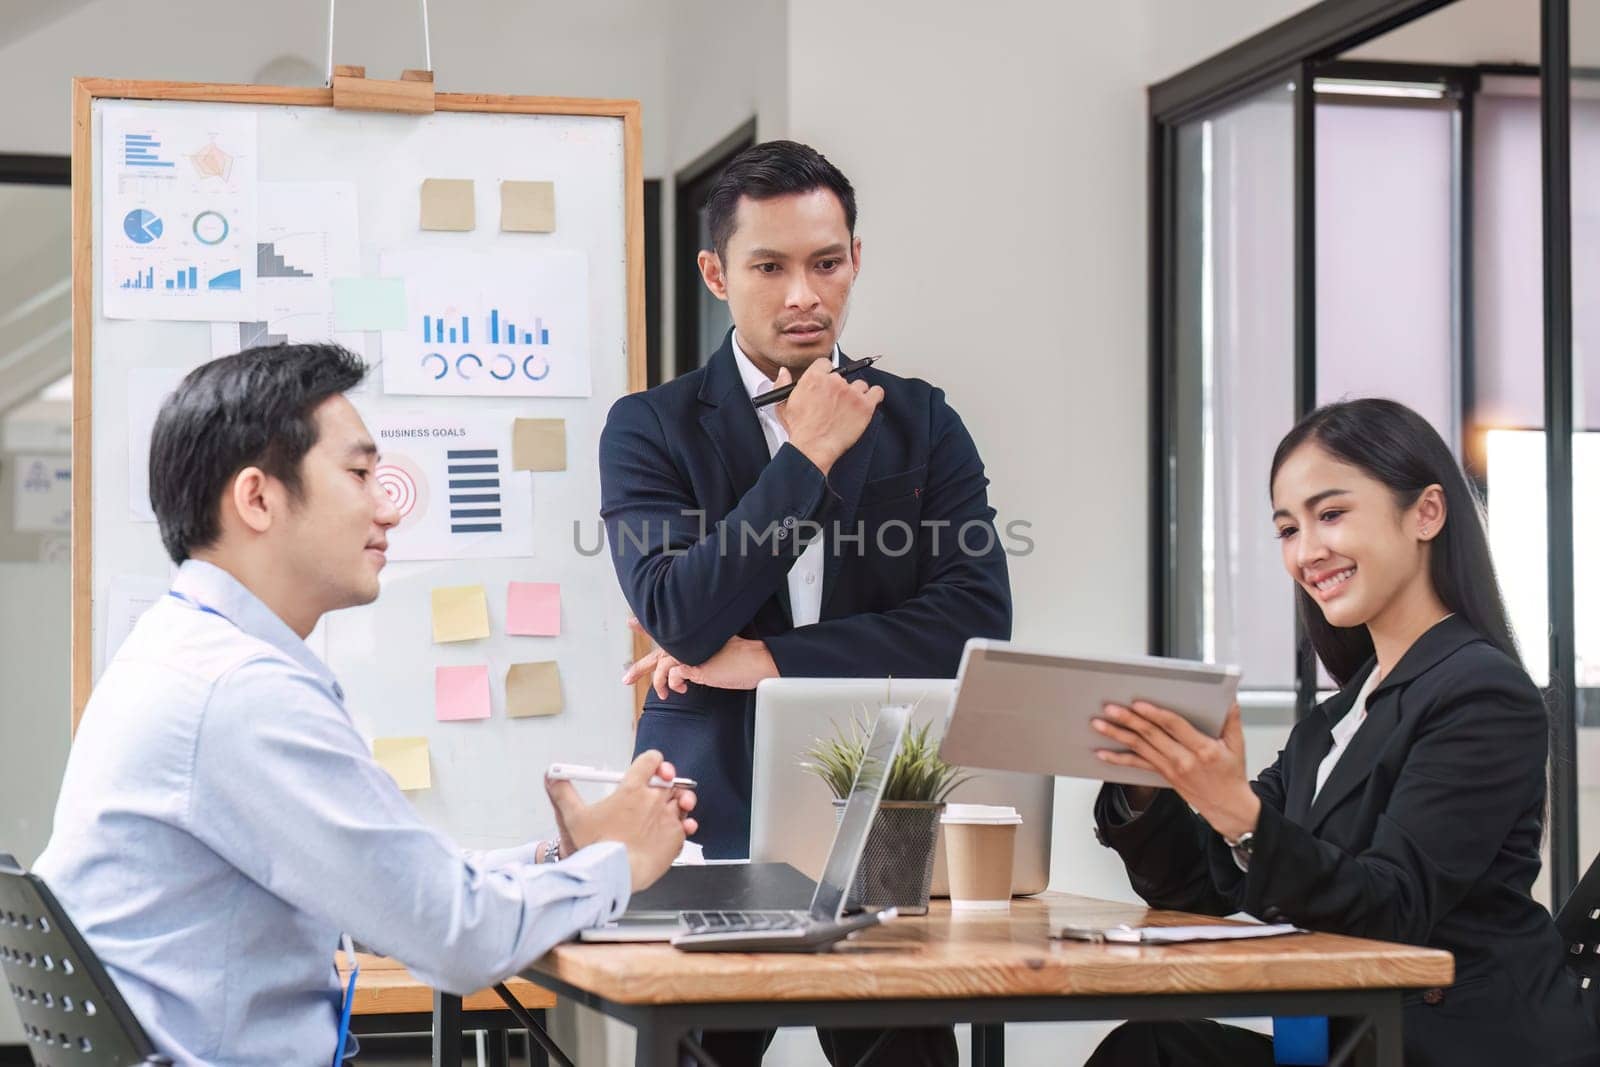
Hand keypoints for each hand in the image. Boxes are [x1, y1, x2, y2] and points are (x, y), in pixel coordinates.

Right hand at [545, 751, 697, 891]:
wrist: (614, 875)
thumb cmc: (596, 848)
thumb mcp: (573, 817)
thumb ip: (562, 792)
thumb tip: (552, 776)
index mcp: (632, 788)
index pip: (651, 760)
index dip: (652, 762)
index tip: (650, 768)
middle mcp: (653, 799)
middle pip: (670, 780)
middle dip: (667, 782)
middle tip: (660, 790)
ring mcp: (668, 818)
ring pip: (682, 801)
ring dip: (679, 802)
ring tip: (674, 807)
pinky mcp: (677, 837)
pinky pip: (686, 826)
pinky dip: (683, 826)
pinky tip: (676, 829)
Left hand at [621, 619, 778, 695]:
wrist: (757, 660)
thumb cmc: (744, 658)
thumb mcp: (720, 650)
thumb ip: (702, 652)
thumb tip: (690, 669)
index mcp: (694, 634)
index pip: (667, 628)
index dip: (647, 626)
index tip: (631, 623)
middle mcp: (689, 640)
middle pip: (657, 651)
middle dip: (640, 666)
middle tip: (626, 677)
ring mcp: (690, 651)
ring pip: (662, 666)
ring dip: (660, 683)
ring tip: (664, 694)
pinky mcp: (694, 665)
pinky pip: (674, 676)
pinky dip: (674, 684)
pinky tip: (682, 689)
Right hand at [775, 358, 884, 474]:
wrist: (813, 447)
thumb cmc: (800, 430)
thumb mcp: (783, 405)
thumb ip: (783, 384)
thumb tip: (784, 372)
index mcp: (815, 378)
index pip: (826, 364)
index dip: (826, 374)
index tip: (827, 383)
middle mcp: (834, 382)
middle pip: (843, 376)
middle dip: (840, 388)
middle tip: (836, 402)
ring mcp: (851, 393)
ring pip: (860, 385)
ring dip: (857, 394)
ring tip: (850, 407)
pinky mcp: (865, 405)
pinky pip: (877, 392)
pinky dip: (875, 396)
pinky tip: (869, 401)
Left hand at [1092, 702, 1259, 842]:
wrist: (1227, 807)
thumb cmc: (1230, 775)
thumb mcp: (1237, 745)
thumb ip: (1231, 719)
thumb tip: (1229, 697)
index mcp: (1202, 749)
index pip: (1175, 727)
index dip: (1155, 714)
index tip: (1139, 704)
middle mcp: (1183, 760)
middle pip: (1151, 735)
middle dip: (1128, 720)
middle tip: (1110, 708)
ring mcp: (1170, 769)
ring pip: (1139, 748)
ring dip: (1117, 735)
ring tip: (1099, 724)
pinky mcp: (1163, 775)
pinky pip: (1137, 765)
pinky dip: (1118, 759)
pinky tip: (1102, 753)